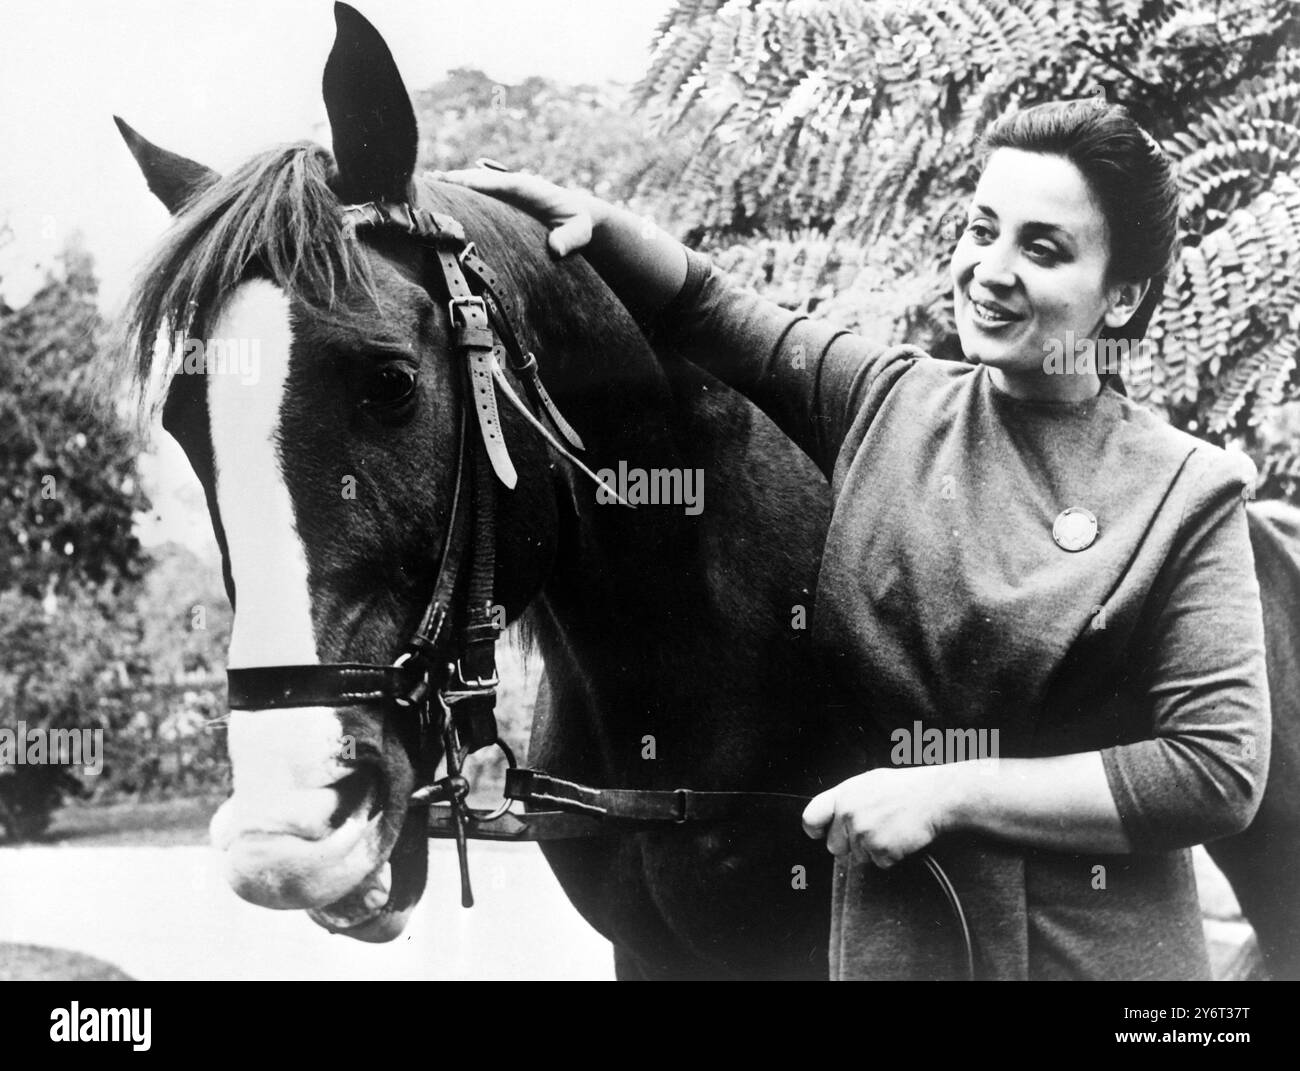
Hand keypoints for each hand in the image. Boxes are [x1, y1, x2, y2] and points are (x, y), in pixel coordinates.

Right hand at [433, 167, 602, 257]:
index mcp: (527, 188)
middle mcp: (511, 185)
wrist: (579, 218)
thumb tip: (555, 249)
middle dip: (453, 182)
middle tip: (424, 185)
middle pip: (477, 180)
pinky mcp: (500, 201)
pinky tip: (437, 197)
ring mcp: (504, 192)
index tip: (450, 184)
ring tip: (422, 187)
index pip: (495, 183)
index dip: (472, 183)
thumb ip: (570, 240)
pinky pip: (475, 194)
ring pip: (473, 185)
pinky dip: (457, 194)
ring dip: (450, 186)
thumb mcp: (579, 232)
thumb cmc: (579, 225)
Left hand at [801, 766, 953, 867]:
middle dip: (850, 844)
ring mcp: (863, 833)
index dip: (815, 829)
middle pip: (834, 846)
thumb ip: (846, 800)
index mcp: (843, 795)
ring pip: (858, 856)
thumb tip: (833, 817)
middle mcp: (848, 814)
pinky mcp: (880, 850)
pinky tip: (900, 837)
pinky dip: (890, 856)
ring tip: (891, 828)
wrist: (933, 796)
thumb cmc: (904, 788)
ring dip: (873, 849)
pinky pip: (878, 863)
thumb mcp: (868, 783)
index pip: (811, 818)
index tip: (820, 833)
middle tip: (873, 830)